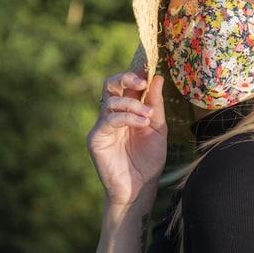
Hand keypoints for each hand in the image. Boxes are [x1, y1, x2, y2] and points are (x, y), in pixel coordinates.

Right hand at [87, 72, 166, 205]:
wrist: (140, 188)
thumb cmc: (149, 160)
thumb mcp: (158, 128)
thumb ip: (156, 104)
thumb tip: (158, 77)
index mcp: (127, 110)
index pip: (127, 85)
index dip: (136, 73)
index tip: (148, 64)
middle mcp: (112, 114)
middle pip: (110, 85)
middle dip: (126, 78)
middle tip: (142, 81)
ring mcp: (103, 126)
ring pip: (111, 101)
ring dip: (133, 104)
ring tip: (148, 115)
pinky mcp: (96, 138)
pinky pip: (108, 120)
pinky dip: (127, 117)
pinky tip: (141, 122)